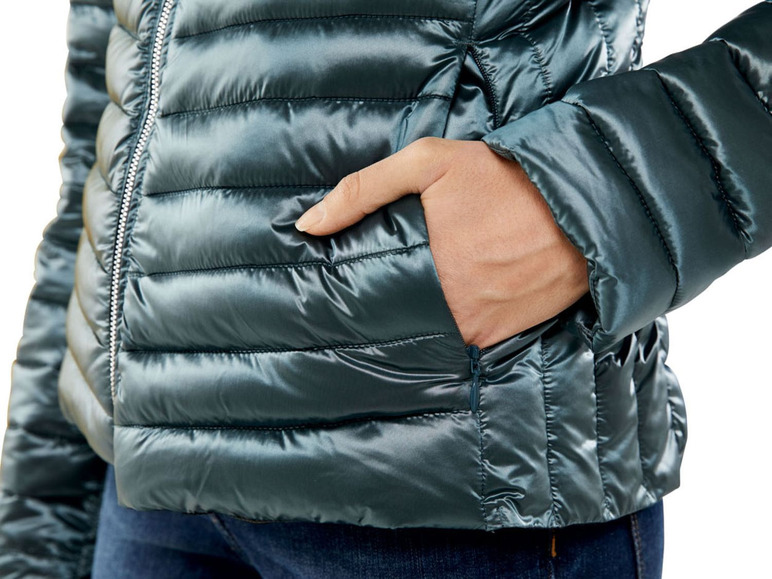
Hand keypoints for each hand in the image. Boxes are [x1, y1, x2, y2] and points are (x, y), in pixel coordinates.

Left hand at [294, 137, 589, 348]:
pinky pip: (459, 339)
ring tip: (395, 297)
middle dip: (377, 307)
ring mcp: (481, 330)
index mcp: (429, 273)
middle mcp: (454, 312)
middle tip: (361, 292)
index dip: (348, 294)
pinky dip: (444, 326)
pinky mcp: (501, 337)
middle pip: (395, 319)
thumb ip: (363, 190)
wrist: (585, 204)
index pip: (367, 299)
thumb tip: (308, 225)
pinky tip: (439, 303)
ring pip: (425, 332)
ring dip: (410, 319)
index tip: (328, 292)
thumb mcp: (430, 163)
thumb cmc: (506, 179)